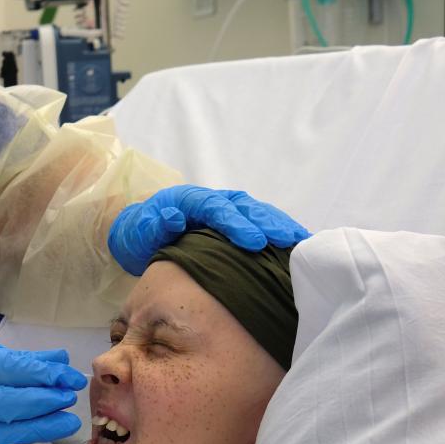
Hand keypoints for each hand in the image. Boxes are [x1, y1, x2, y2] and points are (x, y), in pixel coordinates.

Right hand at [0, 339, 84, 443]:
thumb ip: (25, 359)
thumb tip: (63, 359)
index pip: (15, 370)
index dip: (47, 374)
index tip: (72, 378)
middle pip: (11, 403)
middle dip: (46, 401)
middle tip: (69, 399)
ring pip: (8, 432)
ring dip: (42, 430)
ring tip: (68, 423)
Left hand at [108, 185, 310, 275]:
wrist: (145, 229)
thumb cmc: (144, 231)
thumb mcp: (142, 230)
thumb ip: (155, 224)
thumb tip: (172, 216)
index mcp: (190, 200)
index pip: (216, 209)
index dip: (236, 224)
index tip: (254, 242)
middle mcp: (214, 200)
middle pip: (244, 207)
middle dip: (267, 223)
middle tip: (288, 240)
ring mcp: (228, 208)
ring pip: (257, 212)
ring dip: (280, 224)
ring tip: (302, 240)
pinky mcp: (238, 219)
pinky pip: (261, 222)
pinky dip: (280, 230)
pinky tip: (299, 243)